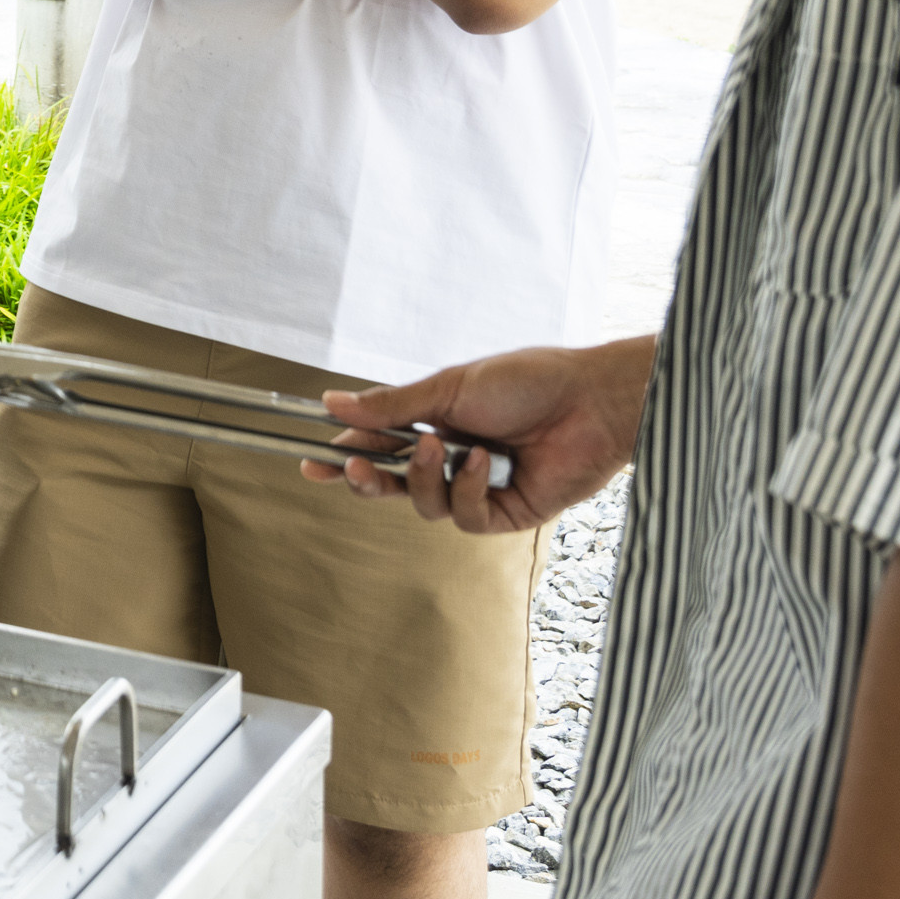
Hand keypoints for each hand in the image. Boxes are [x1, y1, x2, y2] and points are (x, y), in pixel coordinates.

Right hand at [307, 338, 647, 531]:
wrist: (589, 401)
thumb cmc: (526, 382)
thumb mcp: (448, 388)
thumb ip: (390, 405)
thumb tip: (331, 402)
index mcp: (434, 424)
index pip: (378, 446)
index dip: (344, 457)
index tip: (310, 464)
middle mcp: (452, 460)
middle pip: (393, 485)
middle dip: (369, 480)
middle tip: (357, 467)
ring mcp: (478, 489)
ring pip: (425, 505)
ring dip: (425, 478)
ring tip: (443, 449)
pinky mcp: (506, 513)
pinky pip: (467, 517)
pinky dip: (468, 490)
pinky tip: (485, 465)